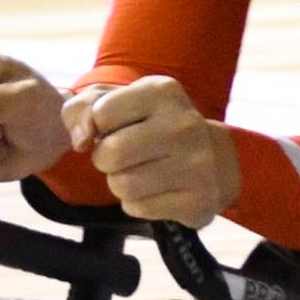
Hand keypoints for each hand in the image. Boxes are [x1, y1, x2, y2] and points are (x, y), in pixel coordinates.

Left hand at [65, 77, 241, 227]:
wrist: (219, 159)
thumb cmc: (155, 127)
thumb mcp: (120, 103)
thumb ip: (82, 109)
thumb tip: (80, 140)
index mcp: (162, 91)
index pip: (100, 114)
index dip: (99, 127)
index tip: (118, 128)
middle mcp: (183, 124)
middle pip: (109, 154)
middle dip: (106, 160)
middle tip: (125, 157)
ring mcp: (196, 164)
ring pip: (121, 185)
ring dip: (120, 184)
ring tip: (140, 174)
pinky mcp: (198, 201)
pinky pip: (139, 208)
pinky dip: (138, 203)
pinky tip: (157, 191)